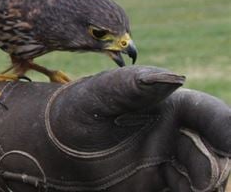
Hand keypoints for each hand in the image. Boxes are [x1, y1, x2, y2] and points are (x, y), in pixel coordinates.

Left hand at [0, 66, 230, 190]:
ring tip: (183, 184)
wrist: (44, 145)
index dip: (227, 129)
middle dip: (215, 167)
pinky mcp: (152, 188)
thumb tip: (174, 77)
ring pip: (202, 179)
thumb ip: (133, 85)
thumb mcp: (97, 96)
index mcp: (170, 107)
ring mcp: (168, 166)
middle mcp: (176, 138)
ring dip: (201, 184)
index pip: (213, 117)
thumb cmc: (71, 110)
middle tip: (201, 178)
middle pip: (215, 155)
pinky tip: (172, 190)